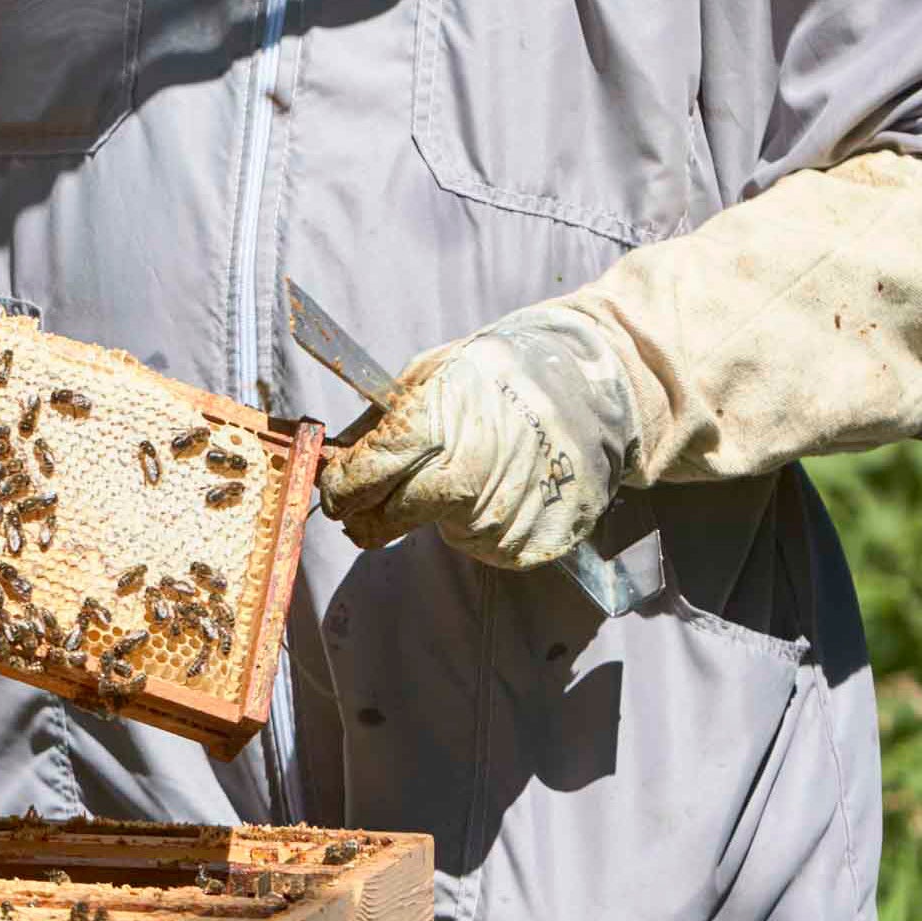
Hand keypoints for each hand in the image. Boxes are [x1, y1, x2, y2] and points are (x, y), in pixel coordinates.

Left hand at [315, 305, 637, 570]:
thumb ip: (377, 422)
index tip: (337, 488)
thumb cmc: (500, 374)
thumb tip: (330, 455)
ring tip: (471, 472)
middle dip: (370, 514)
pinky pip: (482, 546)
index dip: (339, 488)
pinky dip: (480, 526)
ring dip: (436, 514)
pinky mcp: (528, 543)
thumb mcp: (430, 374)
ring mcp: (497, 516)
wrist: (591, 389)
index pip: (360, 480)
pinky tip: (502, 489)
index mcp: (432, 427)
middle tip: (373, 502)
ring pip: (437, 533)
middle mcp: (462, 477)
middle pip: (386, 521)